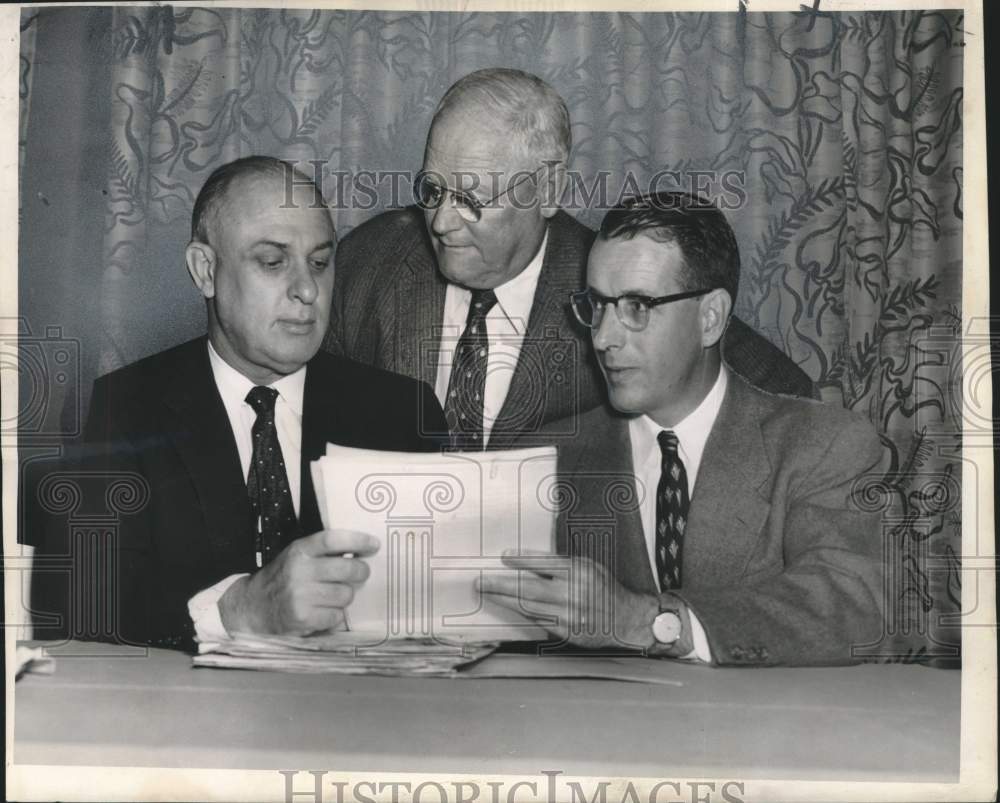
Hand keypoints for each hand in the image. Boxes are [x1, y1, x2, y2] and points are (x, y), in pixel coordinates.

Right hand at [219, 529, 377, 636]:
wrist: (253, 607)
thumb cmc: (283, 578)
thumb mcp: (297, 556)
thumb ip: (323, 552)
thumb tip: (363, 548)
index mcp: (299, 551)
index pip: (332, 540)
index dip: (357, 540)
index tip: (374, 544)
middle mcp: (299, 570)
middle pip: (347, 568)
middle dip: (361, 571)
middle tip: (361, 573)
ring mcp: (300, 596)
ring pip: (346, 594)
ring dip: (345, 596)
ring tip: (333, 596)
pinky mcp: (302, 618)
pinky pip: (336, 616)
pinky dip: (334, 616)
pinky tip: (323, 612)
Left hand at [475, 549, 661, 650]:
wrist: (627, 619)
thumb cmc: (605, 589)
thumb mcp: (587, 566)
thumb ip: (560, 565)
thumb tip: (527, 563)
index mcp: (578, 570)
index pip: (543, 562)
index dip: (521, 559)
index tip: (503, 557)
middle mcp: (573, 591)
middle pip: (528, 587)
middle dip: (500, 584)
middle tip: (481, 582)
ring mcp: (569, 614)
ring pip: (528, 606)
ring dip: (504, 600)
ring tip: (488, 594)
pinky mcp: (567, 631)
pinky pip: (537, 620)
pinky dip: (521, 612)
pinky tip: (508, 607)